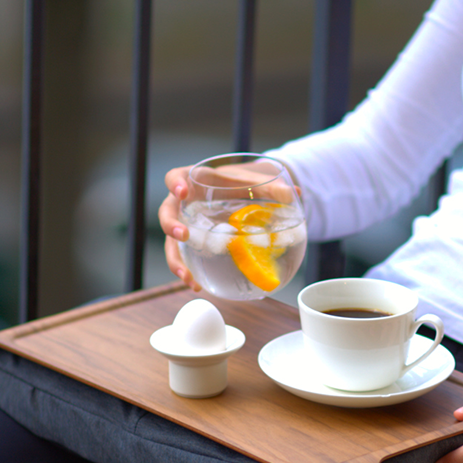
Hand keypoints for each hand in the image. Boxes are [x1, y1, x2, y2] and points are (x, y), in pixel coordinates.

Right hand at [158, 161, 300, 290]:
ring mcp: (185, 223)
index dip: (174, 184)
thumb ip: (273, 188)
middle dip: (171, 225)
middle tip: (183, 235)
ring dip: (175, 260)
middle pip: (167, 213)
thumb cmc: (241, 184)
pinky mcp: (191, 242)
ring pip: (171, 242)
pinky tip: (196, 285)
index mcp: (194, 181)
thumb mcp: (255, 183)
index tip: (182, 192)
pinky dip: (188, 271)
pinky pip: (183, 257)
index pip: (175, 177)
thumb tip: (295, 194)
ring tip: (186, 276)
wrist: (238, 192)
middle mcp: (183, 203)